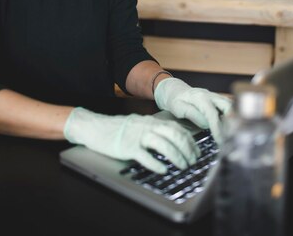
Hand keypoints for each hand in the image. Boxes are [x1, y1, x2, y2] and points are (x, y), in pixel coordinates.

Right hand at [63, 107, 200, 173]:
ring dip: (176, 156)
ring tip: (182, 166)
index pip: (176, 128)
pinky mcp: (128, 147)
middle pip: (173, 135)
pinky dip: (156, 164)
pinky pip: (145, 155)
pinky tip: (163, 170)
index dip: (189, 140)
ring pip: (163, 144)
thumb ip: (154, 130)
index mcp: (151, 121)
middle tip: (192, 161)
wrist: (96, 127)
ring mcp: (137, 136)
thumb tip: (173, 141)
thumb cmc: (118, 129)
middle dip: (186, 149)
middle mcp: (146, 126)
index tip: (196, 151)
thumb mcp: (139, 125)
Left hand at [154, 77, 232, 143]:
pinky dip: (231, 116)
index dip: (217, 128)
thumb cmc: (175, 100)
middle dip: (232, 121)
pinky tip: (228, 127)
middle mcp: (211, 95)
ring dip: (233, 118)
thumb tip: (206, 123)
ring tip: (230, 134)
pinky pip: (228, 106)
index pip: (212, 114)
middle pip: (228, 107)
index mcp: (200, 98)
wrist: (175, 90)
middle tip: (231, 137)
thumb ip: (191, 114)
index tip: (220, 141)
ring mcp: (215, 96)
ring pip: (230, 106)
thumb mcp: (178, 108)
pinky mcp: (217, 100)